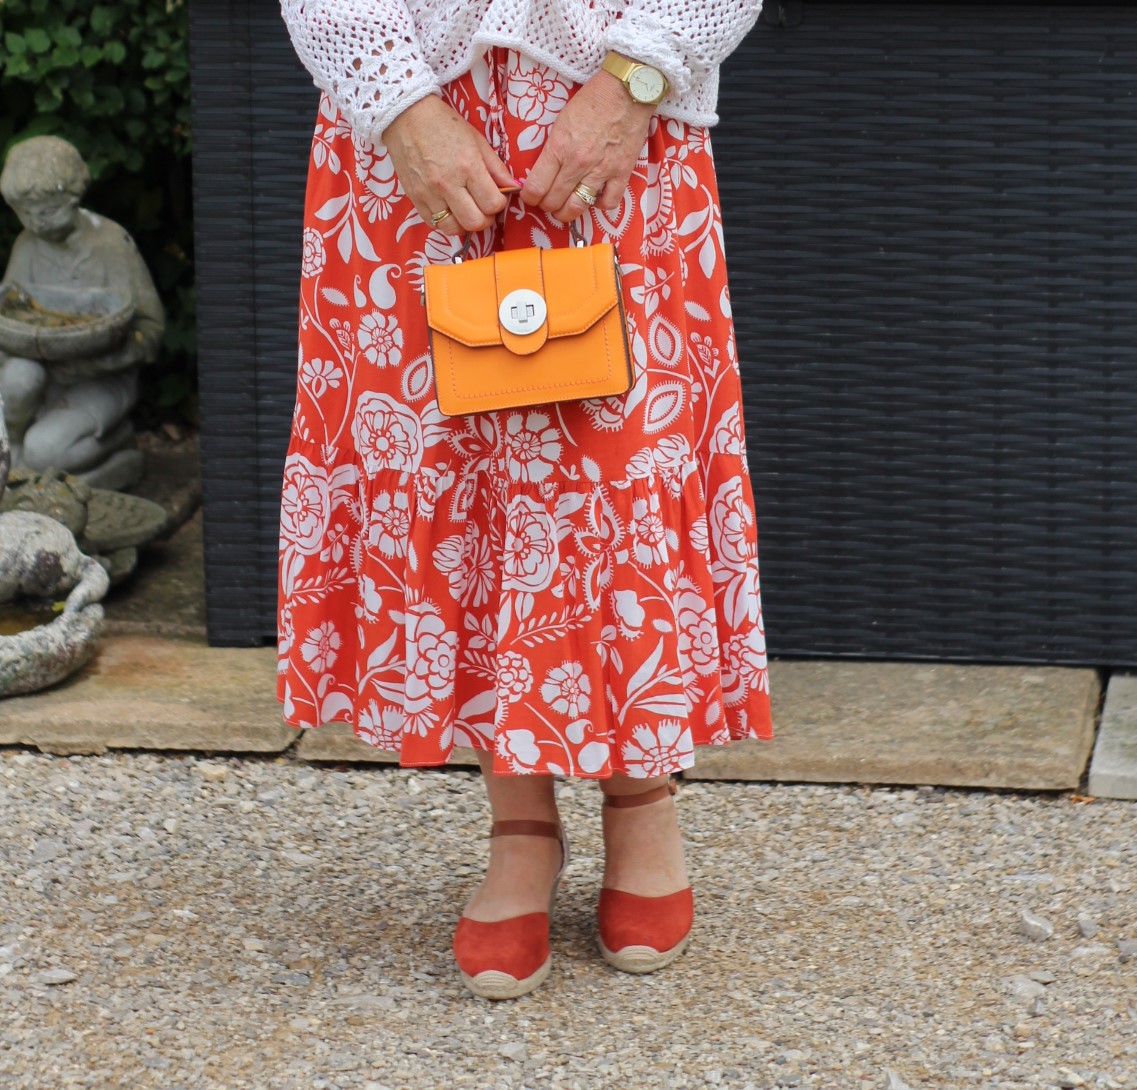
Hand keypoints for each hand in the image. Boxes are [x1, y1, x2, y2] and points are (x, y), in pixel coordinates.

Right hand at [383, 95, 516, 234]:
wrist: (406, 116)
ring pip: (453, 228)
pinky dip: (445, 221)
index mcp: (468, 166)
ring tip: (466, 210)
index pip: (492, 204)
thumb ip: (496, 167)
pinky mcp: (414, 198)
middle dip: (484, 219)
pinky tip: (449, 209)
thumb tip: (513, 186)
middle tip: (483, 208)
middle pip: (475, 222)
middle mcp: (448, 184)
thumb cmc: (444, 124)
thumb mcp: (476, 140)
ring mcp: (429, 193)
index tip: (496, 197)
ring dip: (464, 223)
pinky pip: (433, 224)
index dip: (498, 204)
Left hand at [521, 71, 654, 221]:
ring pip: (577, 207)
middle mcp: (578, 163)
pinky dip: (600, 204)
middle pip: (553, 202)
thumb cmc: (592, 101)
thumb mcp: (561, 121)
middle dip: (546, 206)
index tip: (531, 196)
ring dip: (567, 212)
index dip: (529, 197)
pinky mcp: (622, 173)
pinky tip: (595, 196)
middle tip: (547, 201)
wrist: (626, 90)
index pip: (535, 187)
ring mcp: (601, 171)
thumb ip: (552, 149)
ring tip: (566, 207)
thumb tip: (542, 171)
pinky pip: (608, 203)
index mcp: (559, 148)